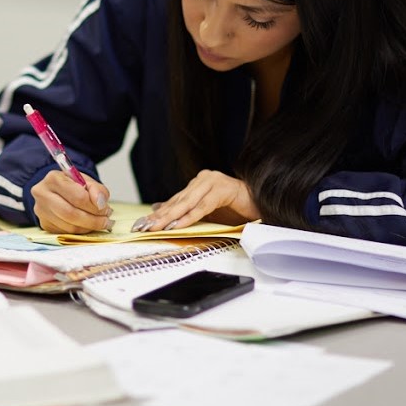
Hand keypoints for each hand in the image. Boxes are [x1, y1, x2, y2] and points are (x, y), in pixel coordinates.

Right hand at [32, 170, 112, 233]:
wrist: (57, 191)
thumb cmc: (72, 185)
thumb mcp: (87, 181)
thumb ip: (97, 190)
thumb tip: (101, 205)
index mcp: (53, 178)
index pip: (77, 196)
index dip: (94, 206)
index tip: (106, 209)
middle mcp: (43, 194)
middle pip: (71, 214)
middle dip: (93, 220)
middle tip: (106, 221)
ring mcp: (41, 211)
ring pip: (69, 226)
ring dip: (88, 227)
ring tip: (100, 223)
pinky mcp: (45, 224)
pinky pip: (66, 232)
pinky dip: (81, 231)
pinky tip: (87, 225)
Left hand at [132, 170, 258, 231]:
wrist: (262, 204)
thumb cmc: (235, 209)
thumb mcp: (206, 212)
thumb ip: (185, 210)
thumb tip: (158, 209)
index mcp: (198, 183)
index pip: (175, 200)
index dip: (159, 212)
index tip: (143, 223)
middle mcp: (204, 179)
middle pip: (178, 201)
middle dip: (160, 215)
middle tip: (145, 226)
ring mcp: (214, 182)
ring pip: (188, 203)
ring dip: (171, 217)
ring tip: (158, 226)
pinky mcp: (223, 190)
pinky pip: (203, 206)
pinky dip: (190, 216)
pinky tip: (178, 224)